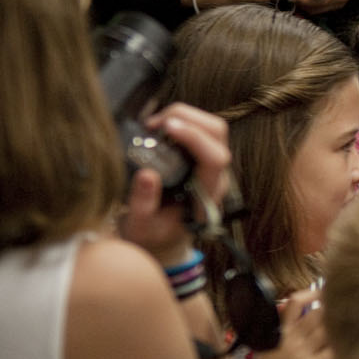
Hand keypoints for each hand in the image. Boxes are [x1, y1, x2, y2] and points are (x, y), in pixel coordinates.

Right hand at [117, 102, 231, 266]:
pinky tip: (157, 129)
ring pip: (211, 127)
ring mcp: (211, 164)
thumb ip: (143, 205)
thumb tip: (147, 174)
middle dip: (187, 118)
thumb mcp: (141, 228)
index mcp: (207, 194)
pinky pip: (199, 129)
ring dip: (183, 117)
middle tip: (152, 125)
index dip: (194, 136)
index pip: (215, 157)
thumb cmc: (154, 236)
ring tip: (151, 126)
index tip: (165, 128)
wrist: (165, 241)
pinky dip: (179, 121)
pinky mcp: (201, 157)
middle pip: (218, 132)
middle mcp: (215, 175)